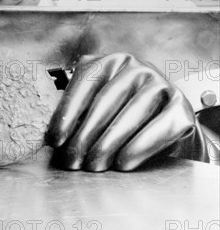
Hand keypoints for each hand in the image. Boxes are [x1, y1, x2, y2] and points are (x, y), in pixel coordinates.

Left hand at [46, 53, 209, 171]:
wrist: (165, 124)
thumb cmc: (121, 116)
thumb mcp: (96, 107)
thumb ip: (76, 113)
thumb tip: (49, 138)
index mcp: (108, 62)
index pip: (83, 84)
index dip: (66, 114)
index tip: (54, 140)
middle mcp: (134, 67)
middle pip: (104, 102)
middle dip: (84, 136)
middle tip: (71, 162)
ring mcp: (160, 83)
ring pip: (129, 116)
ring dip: (107, 144)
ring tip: (93, 166)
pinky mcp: (180, 105)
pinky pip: (158, 127)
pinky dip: (138, 147)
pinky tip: (122, 163)